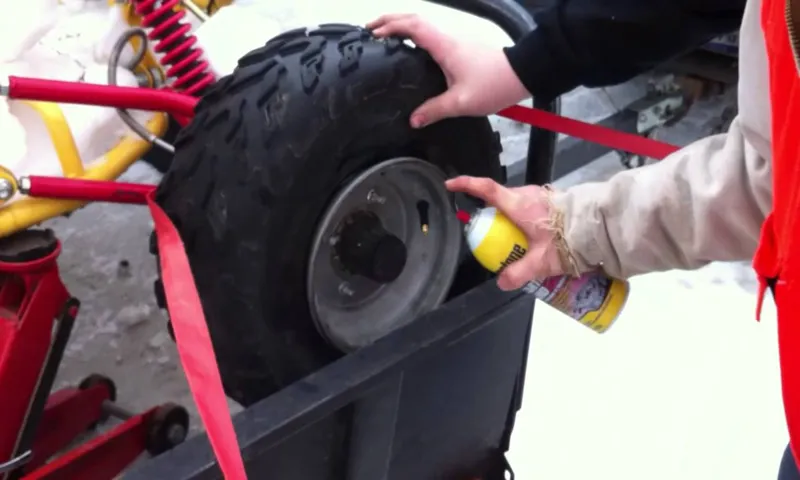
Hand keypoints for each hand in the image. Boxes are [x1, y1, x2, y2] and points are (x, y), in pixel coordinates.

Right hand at [367, 14, 529, 127]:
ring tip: (385, 38)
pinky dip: (416, 36)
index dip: (389, 27)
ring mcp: (454, 41)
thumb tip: (414, 120)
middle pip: (414, 20)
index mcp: (444, 46)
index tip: (372, 34)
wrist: (523, 74)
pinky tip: (411, 50)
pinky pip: (432, 36)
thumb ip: (434, 110)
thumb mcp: (461, 103)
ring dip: (402, 27)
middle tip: (371, 30)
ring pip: (423, 25)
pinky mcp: (461, 48)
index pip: (411, 27)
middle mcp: (447, 38)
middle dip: (390, 21)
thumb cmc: (495, 83)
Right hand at [446, 176, 571, 290]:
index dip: (466, 185)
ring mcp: (542, 195)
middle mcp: (528, 195)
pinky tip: (535, 238)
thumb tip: (501, 282)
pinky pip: (531, 208)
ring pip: (517, 204)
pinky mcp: (553, 201)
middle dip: (493, 215)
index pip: (486, 189)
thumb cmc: (568, 240)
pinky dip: (526, 221)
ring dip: (513, 220)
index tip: (450, 184)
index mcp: (519, 204)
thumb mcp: (540, 263)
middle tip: (492, 236)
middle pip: (501, 200)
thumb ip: (518, 273)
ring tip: (518, 242)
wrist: (600, 227)